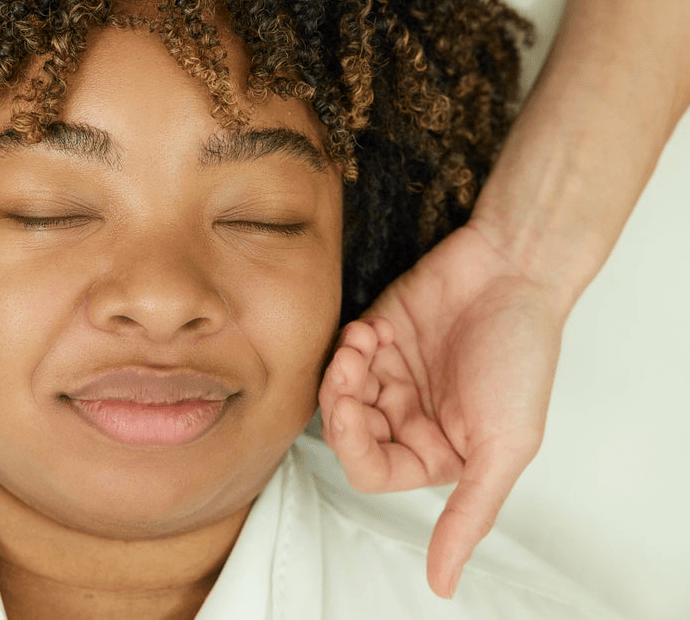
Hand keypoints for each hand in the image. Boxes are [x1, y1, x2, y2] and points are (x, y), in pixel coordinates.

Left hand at [318, 224, 563, 597]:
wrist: (514, 273)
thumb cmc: (521, 356)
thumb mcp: (506, 445)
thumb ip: (469, 515)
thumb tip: (444, 586)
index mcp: (436, 452)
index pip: (370, 470)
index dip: (355, 445)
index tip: (356, 409)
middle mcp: (408, 419)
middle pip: (344, 433)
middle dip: (341, 405)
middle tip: (355, 371)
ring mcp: (388, 378)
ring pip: (336, 393)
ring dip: (341, 371)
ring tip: (364, 345)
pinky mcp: (375, 338)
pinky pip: (340, 354)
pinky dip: (347, 345)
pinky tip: (373, 328)